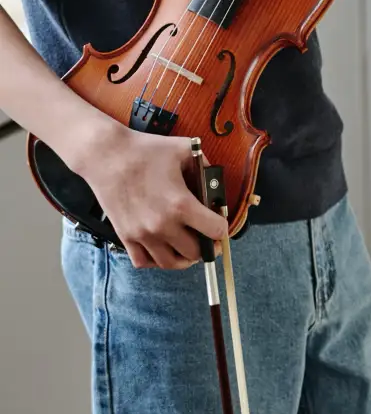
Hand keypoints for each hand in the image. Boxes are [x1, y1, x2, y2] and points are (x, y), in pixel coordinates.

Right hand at [71, 128, 229, 269]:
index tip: (220, 224)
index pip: (215, 231)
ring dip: (184, 258)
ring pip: (170, 263)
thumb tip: (214, 180)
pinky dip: (156, 260)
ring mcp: (142, 234)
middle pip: (195, 252)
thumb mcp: (185, 150)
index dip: (222, 228)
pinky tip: (164, 249)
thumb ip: (205, 166)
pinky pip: (143, 261)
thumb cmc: (145, 151)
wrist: (105, 155)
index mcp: (181, 204)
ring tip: (189, 247)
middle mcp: (162, 225)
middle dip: (206, 246)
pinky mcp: (124, 235)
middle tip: (209, 238)